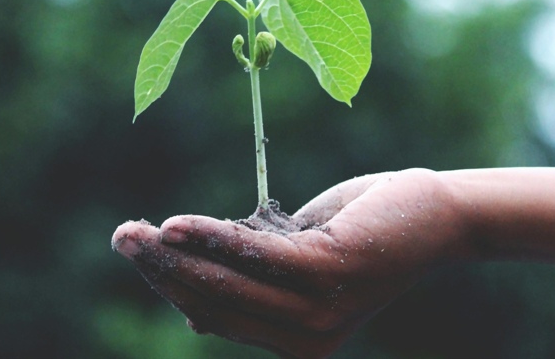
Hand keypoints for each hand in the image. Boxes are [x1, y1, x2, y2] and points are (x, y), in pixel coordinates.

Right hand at [111, 169, 467, 357]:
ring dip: (174, 256)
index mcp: (294, 340)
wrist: (433, 214)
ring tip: (135, 232)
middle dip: (161, 271)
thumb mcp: (298, 259)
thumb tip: (192, 310)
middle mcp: (305, 339)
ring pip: (226, 284)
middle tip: (121, 237)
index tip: (138, 251)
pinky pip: (254, 255)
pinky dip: (212, 238)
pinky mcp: (328, 274)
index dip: (171, 285)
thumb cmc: (362, 230)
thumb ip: (252, 279)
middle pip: (213, 303)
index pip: (216, 315)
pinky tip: (177, 225)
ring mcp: (317, 312)